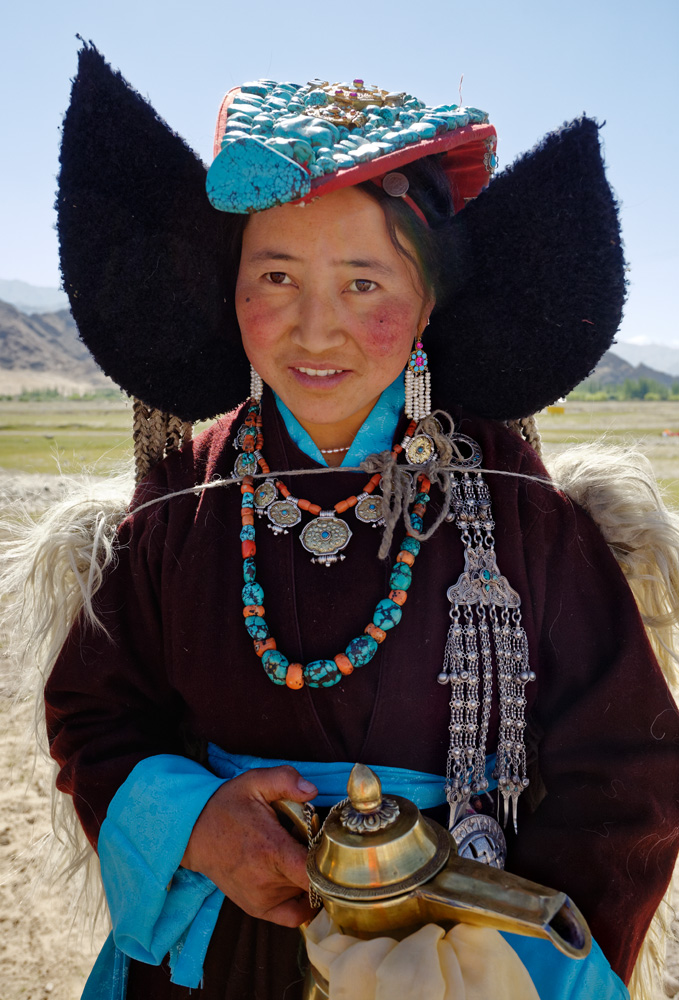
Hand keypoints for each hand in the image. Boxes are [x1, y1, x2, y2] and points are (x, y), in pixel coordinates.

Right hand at [181, 765, 317, 926]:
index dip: (332, 864)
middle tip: (312, 842)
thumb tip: (312, 790)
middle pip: (315, 881)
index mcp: (272, 850)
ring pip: (306, 894)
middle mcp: (267, 881)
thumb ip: (285, 779)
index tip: (334, 848)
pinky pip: (294, 915)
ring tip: (296, 855)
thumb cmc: (227, 806)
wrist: (194, 833)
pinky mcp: (257, 908)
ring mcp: (262, 899)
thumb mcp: (254, 782)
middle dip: (321, 863)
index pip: (314, 873)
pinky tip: (299, 880)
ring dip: (310, 877)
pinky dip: (304, 900)